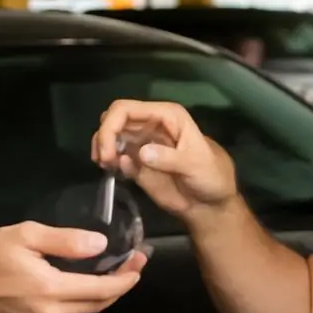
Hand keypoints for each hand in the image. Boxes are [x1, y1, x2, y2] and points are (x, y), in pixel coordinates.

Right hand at [0, 221, 147, 312]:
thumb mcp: (27, 235)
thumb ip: (66, 240)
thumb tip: (100, 244)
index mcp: (51, 289)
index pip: (101, 290)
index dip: (126, 278)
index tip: (141, 261)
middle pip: (100, 303)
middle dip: (122, 283)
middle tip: (136, 261)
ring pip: (88, 310)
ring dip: (106, 291)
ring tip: (119, 267)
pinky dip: (88, 298)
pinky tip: (92, 280)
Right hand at [91, 99, 236, 220]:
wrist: (211, 204)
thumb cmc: (211, 177)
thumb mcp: (196, 166)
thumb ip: (170, 158)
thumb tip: (142, 153)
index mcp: (166, 116)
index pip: (127, 109)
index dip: (111, 126)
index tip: (108, 154)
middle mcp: (150, 123)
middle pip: (114, 118)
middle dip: (103, 136)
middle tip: (104, 162)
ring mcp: (142, 141)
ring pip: (111, 134)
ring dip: (102, 148)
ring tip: (106, 167)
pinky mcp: (137, 160)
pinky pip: (115, 153)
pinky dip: (108, 160)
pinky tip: (113, 171)